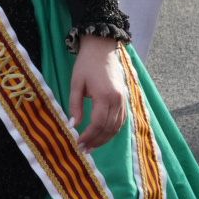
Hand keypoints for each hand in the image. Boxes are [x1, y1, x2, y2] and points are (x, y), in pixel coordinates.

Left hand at [70, 36, 127, 151]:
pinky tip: (103, 135)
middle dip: (96, 141)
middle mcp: (117, 100)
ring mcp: (123, 99)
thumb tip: (73, 125)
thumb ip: (75, 105)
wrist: (102, 49)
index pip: (98, 123)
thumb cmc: (86, 64)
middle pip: (108, 128)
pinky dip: (113, 130)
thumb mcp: (76, 83)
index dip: (88, 136)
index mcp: (104, 95)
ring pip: (117, 126)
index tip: (78, 142)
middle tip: (84, 150)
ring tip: (92, 146)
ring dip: (105, 139)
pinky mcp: (125, 98)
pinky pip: (121, 120)